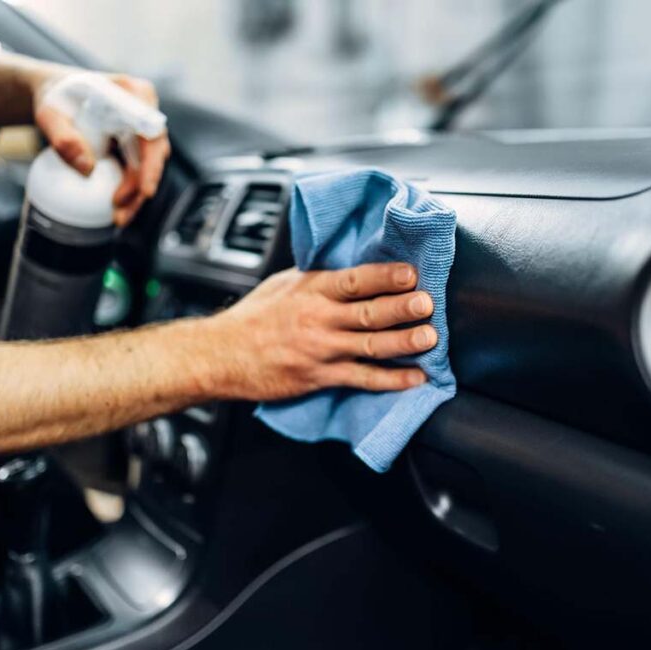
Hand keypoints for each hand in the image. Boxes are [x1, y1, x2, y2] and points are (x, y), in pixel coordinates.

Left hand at [34, 73, 170, 226]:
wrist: (56, 94)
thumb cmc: (54, 98)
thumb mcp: (49, 114)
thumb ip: (63, 138)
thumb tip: (87, 169)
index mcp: (134, 93)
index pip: (151, 132)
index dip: (152, 163)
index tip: (145, 189)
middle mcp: (146, 110)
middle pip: (155, 154)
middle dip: (141, 187)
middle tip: (120, 212)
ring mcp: (143, 129)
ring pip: (149, 167)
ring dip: (136, 194)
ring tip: (118, 217)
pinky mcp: (136, 145)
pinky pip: (138, 170)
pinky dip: (129, 191)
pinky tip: (117, 209)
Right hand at [210, 263, 437, 400]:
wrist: (220, 354)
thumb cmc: (253, 318)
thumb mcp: (284, 284)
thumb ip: (319, 279)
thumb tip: (354, 269)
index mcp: (311, 289)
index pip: (355, 280)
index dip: (385, 276)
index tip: (411, 273)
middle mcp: (318, 318)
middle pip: (368, 312)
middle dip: (402, 307)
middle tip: (428, 303)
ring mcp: (320, 350)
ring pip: (370, 345)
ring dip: (403, 342)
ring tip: (430, 338)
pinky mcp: (319, 377)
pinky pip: (361, 379)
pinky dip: (390, 380)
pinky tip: (413, 379)